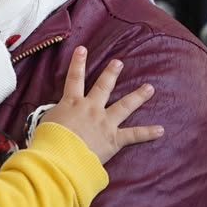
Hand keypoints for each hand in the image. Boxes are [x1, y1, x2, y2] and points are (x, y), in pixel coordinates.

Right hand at [39, 46, 160, 162]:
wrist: (61, 156)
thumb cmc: (49, 140)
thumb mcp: (46, 122)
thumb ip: (55, 114)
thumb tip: (59, 114)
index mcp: (72, 103)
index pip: (74, 78)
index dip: (78, 63)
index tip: (82, 49)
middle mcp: (91, 108)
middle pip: (103, 86)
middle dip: (111, 73)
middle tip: (119, 63)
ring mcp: (105, 123)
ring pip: (124, 106)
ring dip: (137, 96)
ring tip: (149, 88)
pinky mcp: (114, 139)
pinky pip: (134, 135)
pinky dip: (147, 133)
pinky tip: (161, 130)